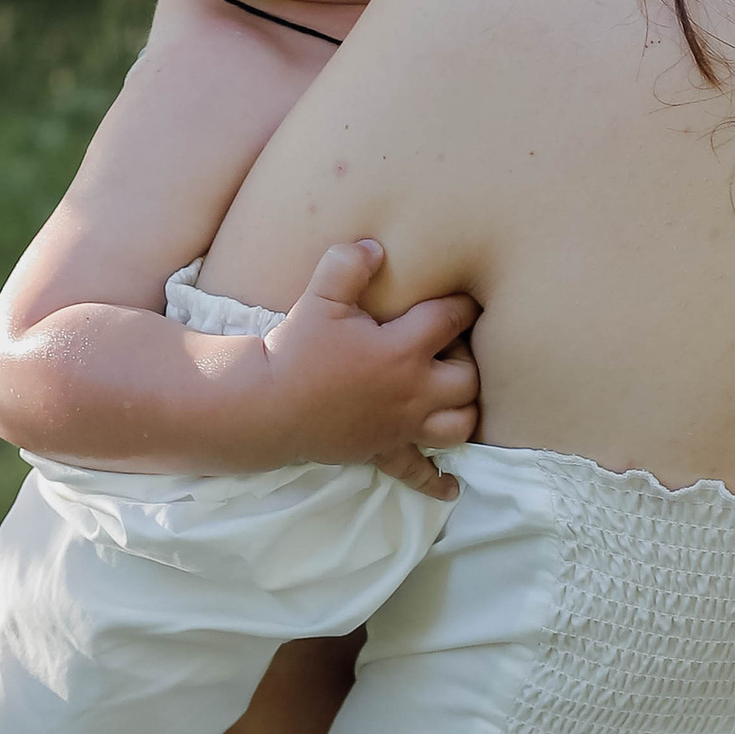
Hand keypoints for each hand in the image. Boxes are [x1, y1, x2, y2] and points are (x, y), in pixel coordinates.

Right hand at [253, 239, 477, 499]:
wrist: (266, 405)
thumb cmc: (294, 350)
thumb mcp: (319, 298)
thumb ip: (349, 265)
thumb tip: (375, 246)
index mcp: (403, 350)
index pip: (452, 319)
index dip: (463, 304)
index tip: (465, 296)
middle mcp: (412, 391)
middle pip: (469, 379)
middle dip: (468, 360)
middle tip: (450, 347)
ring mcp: (400, 426)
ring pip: (458, 426)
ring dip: (463, 411)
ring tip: (454, 395)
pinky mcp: (382, 451)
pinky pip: (417, 472)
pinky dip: (437, 481)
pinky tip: (451, 487)